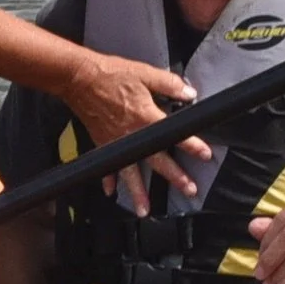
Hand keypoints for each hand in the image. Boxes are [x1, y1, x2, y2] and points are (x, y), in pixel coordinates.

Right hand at [67, 50, 209, 207]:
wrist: (79, 78)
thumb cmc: (110, 74)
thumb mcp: (144, 73)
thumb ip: (169, 84)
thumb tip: (189, 93)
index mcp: (145, 116)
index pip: (173, 134)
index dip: (192, 145)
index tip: (205, 155)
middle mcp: (132, 134)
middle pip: (157, 160)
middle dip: (174, 176)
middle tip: (188, 189)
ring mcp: (116, 142)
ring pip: (130, 172)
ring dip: (138, 192)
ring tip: (145, 210)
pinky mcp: (102, 142)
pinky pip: (106, 165)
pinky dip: (107, 179)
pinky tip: (111, 191)